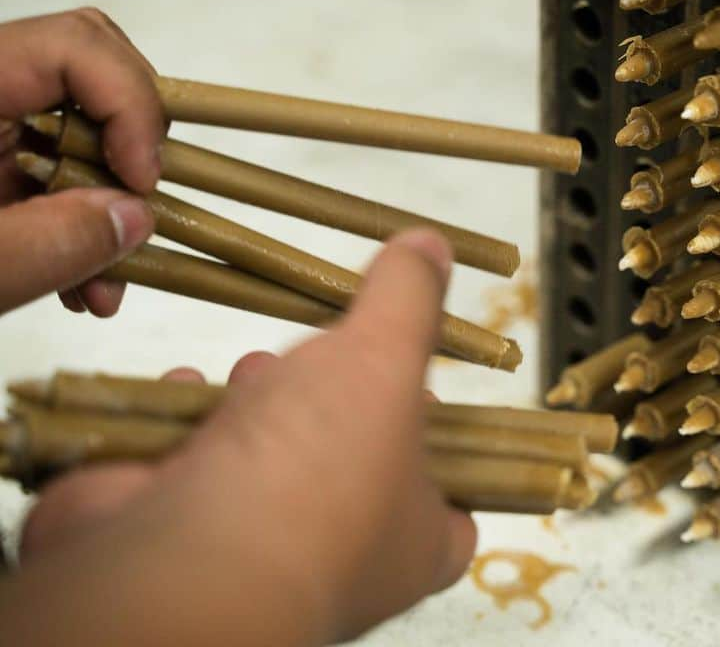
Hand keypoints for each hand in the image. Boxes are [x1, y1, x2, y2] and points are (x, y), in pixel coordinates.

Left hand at [0, 9, 162, 316]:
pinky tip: (83, 286)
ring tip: (109, 285)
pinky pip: (62, 177)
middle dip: (137, 152)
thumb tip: (138, 219)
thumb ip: (51, 242)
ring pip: (86, 135)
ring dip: (115, 208)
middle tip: (145, 211)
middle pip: (93, 77)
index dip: (131, 105)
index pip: (75, 47)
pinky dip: (84, 229)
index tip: (146, 182)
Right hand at [2, 230, 476, 645]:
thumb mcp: (386, 360)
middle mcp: (339, 561)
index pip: (451, 502)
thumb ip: (408, 301)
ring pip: (261, 471)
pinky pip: (185, 473)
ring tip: (256, 373)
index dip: (440, 445)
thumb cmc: (315, 474)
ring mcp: (254, 556)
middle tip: (321, 364)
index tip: (420, 393)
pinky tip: (185, 391)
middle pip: (347, 471)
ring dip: (254, 410)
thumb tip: (433, 247)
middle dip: (329, 406)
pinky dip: (181, 426)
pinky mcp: (179, 541)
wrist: (186, 561)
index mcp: (414, 540)